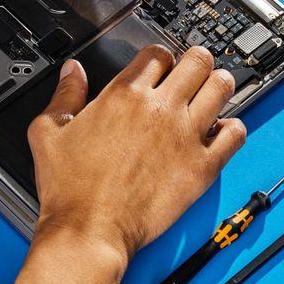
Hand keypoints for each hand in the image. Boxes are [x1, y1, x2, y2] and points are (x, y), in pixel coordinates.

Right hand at [28, 46, 246, 262]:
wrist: (89, 230)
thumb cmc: (70, 189)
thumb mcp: (48, 131)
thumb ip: (64, 94)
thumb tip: (73, 72)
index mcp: (124, 95)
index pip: (158, 53)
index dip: (162, 57)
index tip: (163, 68)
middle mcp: (159, 109)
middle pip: (198, 60)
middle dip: (197, 61)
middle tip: (194, 73)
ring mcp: (185, 136)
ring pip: (222, 87)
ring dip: (219, 86)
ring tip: (212, 95)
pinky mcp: (201, 166)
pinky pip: (235, 134)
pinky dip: (233, 128)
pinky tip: (221, 132)